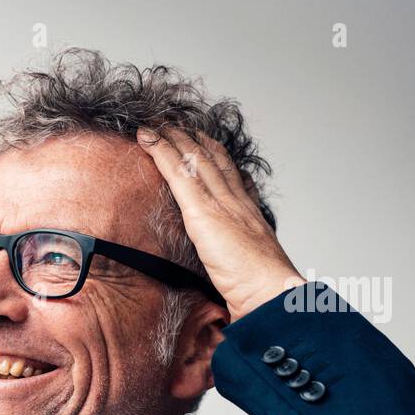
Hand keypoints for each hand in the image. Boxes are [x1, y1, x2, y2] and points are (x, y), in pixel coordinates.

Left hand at [137, 127, 305, 320]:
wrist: (268, 290)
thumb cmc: (261, 291)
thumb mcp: (248, 272)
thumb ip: (237, 268)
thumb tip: (228, 287)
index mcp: (249, 214)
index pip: (232, 176)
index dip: (217, 156)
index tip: (206, 142)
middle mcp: (237, 201)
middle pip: (212, 160)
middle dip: (194, 139)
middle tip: (176, 123)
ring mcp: (221, 203)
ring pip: (194, 158)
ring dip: (173, 137)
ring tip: (157, 125)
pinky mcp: (202, 210)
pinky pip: (176, 171)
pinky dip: (160, 151)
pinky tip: (146, 138)